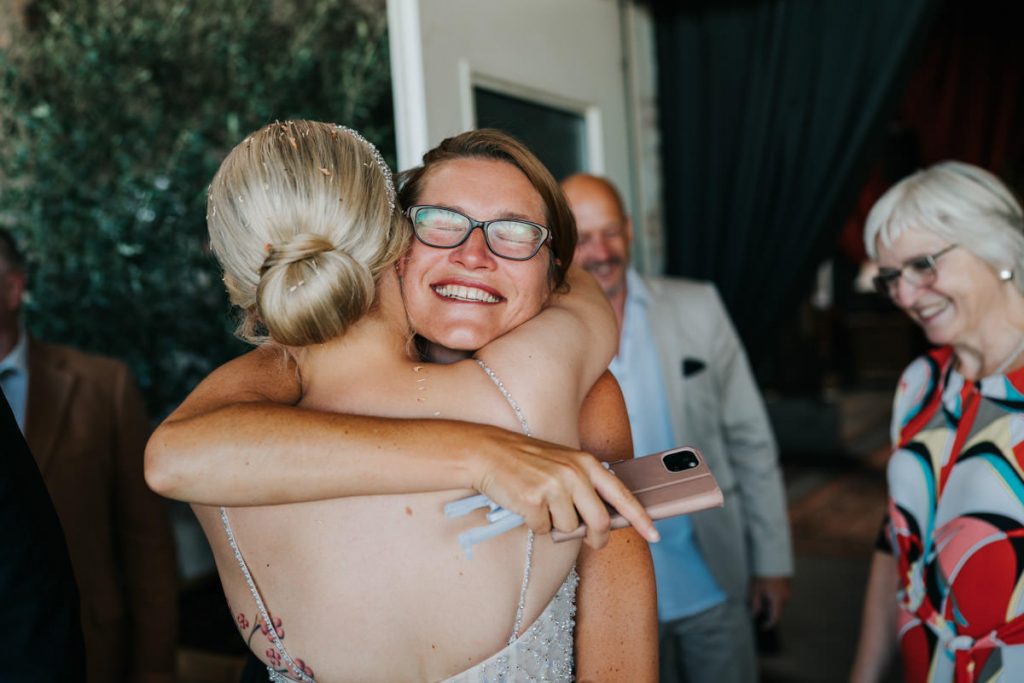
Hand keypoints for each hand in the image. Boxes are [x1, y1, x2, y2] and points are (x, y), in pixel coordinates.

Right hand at [470, 429, 658, 548]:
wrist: (488, 452)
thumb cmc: (526, 461)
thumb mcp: (562, 463)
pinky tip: (525, 505)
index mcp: (585, 463)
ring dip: (555, 525)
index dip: (640, 518)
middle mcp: (574, 473)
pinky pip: (543, 529)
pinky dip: (535, 524)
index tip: (654, 534)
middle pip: (599, 522)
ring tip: (541, 504)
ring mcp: (554, 487)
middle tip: (593, 543)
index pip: (621, 494)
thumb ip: (585, 486)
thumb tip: (602, 521)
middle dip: (597, 538)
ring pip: (568, 529)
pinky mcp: (534, 501)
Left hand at [749, 576, 790, 627]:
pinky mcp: (788, 585)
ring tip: (761, 592)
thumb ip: (755, 603)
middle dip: (768, 609)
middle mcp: (786, 597)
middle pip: (777, 609)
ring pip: (779, 601)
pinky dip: (775, 595)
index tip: (764, 627)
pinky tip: (767, 588)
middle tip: (759, 605)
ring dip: (771, 601)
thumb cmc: (763, 574)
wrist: (772, 559)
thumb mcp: (756, 589)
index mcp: (778, 600)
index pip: (775, 617)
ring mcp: (789, 591)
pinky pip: (782, 594)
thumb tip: (755, 613)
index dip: (769, 624)